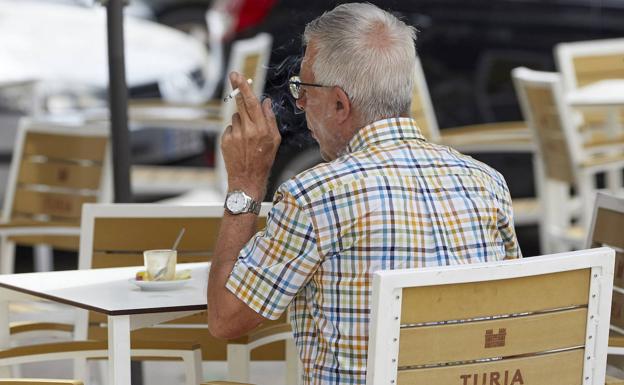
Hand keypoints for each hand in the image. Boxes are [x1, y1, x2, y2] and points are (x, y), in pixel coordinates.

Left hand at [221, 72, 280, 199]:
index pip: (252, 103)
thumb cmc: (263, 160)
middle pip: (241, 103)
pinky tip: (239, 143)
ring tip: (246, 136)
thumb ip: (270, 119)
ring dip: (241, 120)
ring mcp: (235, 135)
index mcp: (262, 129)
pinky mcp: (225, 141)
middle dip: (237, 88)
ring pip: (236, 116)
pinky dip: (234, 132)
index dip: (244, 87)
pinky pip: (230, 128)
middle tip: (233, 75)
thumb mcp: (275, 140)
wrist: (248, 179)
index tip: (238, 75)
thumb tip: (266, 101)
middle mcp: (248, 131)